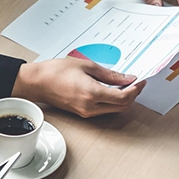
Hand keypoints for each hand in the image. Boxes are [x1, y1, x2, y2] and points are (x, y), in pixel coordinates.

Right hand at [13, 58, 145, 117]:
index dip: (136, 90)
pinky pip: (104, 110)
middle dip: (133, 95)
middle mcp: (90, 107)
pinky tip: (112, 89)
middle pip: (122, 107)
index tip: (141, 81)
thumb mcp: (86, 66)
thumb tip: (127, 78)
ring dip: (123, 99)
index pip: (123, 97)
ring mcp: (86, 112)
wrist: (37, 82)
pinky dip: (112, 101)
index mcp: (92, 94)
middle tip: (136, 83)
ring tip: (125, 84)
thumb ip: (110, 74)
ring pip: (114, 110)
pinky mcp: (82, 113)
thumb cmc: (55, 71)